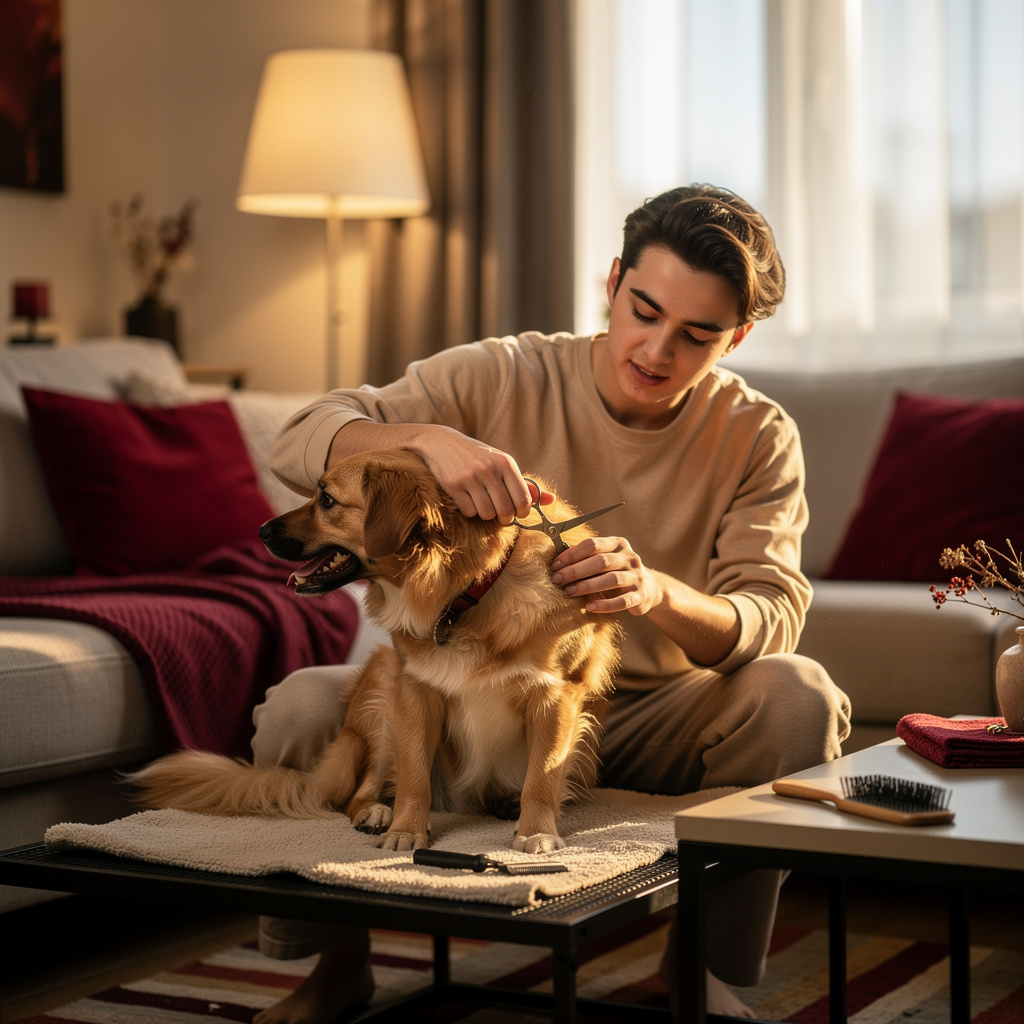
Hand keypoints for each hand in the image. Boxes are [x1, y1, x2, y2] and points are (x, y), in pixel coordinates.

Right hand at [417, 428, 552, 523]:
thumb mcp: (502, 464)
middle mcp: (489, 469)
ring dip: (486, 514)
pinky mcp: (453, 485)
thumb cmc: (478, 456)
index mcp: (506, 463)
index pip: (523, 499)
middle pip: (505, 510)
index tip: (517, 512)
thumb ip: (525, 484)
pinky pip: (469, 512)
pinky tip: (468, 498)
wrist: (441, 442)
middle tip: (500, 514)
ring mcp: (470, 477)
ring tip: (483, 503)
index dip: (522, 512)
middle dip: (505, 518)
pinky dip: (470, 511)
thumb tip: (551, 500)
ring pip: (487, 514)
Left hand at [549, 536, 662, 615]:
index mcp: (618, 544)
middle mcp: (629, 558)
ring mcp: (637, 576)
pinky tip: (589, 607)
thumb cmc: (616, 572)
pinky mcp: (640, 596)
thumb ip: (586, 558)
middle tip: (558, 580)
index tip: (555, 565)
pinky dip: (605, 605)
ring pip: (611, 579)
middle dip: (576, 570)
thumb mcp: (605, 560)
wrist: (649, 589)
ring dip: (587, 586)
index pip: (593, 544)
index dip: (572, 554)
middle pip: (601, 561)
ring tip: (569, 592)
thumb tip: (556, 561)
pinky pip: (622, 601)